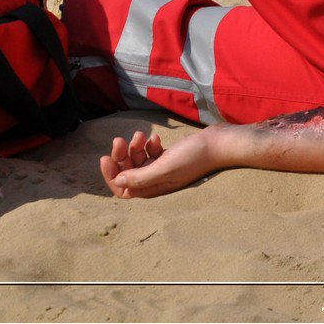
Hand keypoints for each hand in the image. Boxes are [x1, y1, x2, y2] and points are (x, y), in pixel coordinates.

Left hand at [101, 130, 220, 198]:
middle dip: (121, 157)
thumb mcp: (164, 168)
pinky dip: (149, 144)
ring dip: (134, 147)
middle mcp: (154, 181)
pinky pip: (150, 152)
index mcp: (152, 189)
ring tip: (141, 135)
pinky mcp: (168, 157)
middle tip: (120, 140)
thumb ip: (140, 177)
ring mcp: (162, 169)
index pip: (122, 189)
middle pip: (127, 172)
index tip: (106, 158)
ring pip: (137, 160)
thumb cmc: (193, 157)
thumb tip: (118, 182)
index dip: (111, 175)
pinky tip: (156, 137)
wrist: (218, 144)